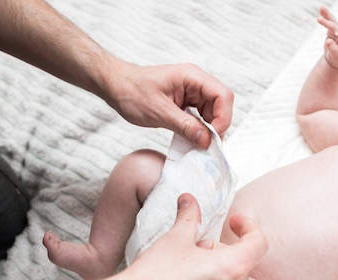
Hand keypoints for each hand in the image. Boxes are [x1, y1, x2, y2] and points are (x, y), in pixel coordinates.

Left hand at [103, 62, 234, 147]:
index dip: (223, 118)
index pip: (223, 96)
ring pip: (212, 113)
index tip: (212, 137)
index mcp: (192, 77)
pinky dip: (198, 129)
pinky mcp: (186, 102)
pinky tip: (191, 139)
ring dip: (208, 129)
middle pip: (221, 105)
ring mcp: (192, 92)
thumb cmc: (132, 92)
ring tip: (197, 144)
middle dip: (217, 126)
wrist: (115, 87)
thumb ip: (185, 126)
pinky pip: (200, 117)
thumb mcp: (159, 112)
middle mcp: (196, 82)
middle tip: (207, 145)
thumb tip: (207, 141)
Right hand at [103, 193, 267, 279]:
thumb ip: (189, 217)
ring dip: (215, 274)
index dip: (249, 226)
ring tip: (184, 274)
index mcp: (233, 268)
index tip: (234, 222)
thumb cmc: (154, 277)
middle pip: (240, 262)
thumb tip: (189, 200)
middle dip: (219, 252)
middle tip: (191, 251)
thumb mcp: (174, 239)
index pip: (259, 242)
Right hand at [317, 7, 337, 68]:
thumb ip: (334, 49)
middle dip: (329, 23)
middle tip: (319, 20)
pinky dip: (324, 16)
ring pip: (333, 21)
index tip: (337, 34)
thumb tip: (328, 41)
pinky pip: (328, 22)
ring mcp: (337, 30)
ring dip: (327, 15)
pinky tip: (320, 10)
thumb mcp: (337, 57)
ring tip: (321, 8)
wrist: (335, 59)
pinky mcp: (331, 30)